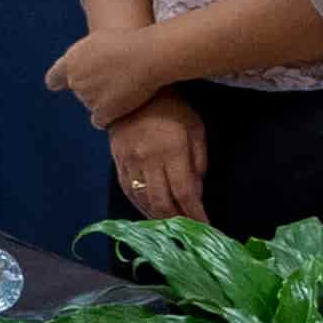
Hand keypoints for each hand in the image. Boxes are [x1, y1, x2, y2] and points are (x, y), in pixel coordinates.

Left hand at [45, 25, 189, 129]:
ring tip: (125, 88)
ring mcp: (88, 97)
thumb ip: (84, 56)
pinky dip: (110, 117)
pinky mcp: (103, 111)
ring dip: (105, 102)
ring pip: (92, 106)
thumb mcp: (98, 41)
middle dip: (93, 89)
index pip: (54, 79)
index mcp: (71, 62)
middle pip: (80, 92)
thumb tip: (74, 68)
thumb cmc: (129, 43)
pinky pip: (100, 121)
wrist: (148, 55)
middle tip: (115, 80)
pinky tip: (122, 109)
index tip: (60, 86)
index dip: (59, 82)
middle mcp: (76, 81)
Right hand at [106, 92, 210, 223]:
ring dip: (158, 218)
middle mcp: (148, 160)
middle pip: (162, 202)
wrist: (132, 90)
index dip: (195, 213)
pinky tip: (149, 213)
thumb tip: (196, 190)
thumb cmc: (172, 107)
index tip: (206, 226)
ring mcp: (129, 162)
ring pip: (142, 200)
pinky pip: (127, 190)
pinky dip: (139, 206)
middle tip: (189, 231)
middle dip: (177, 221)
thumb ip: (198, 160)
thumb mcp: (196, 128)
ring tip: (171, 227)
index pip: (184, 193)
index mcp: (171, 151)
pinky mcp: (116, 161)